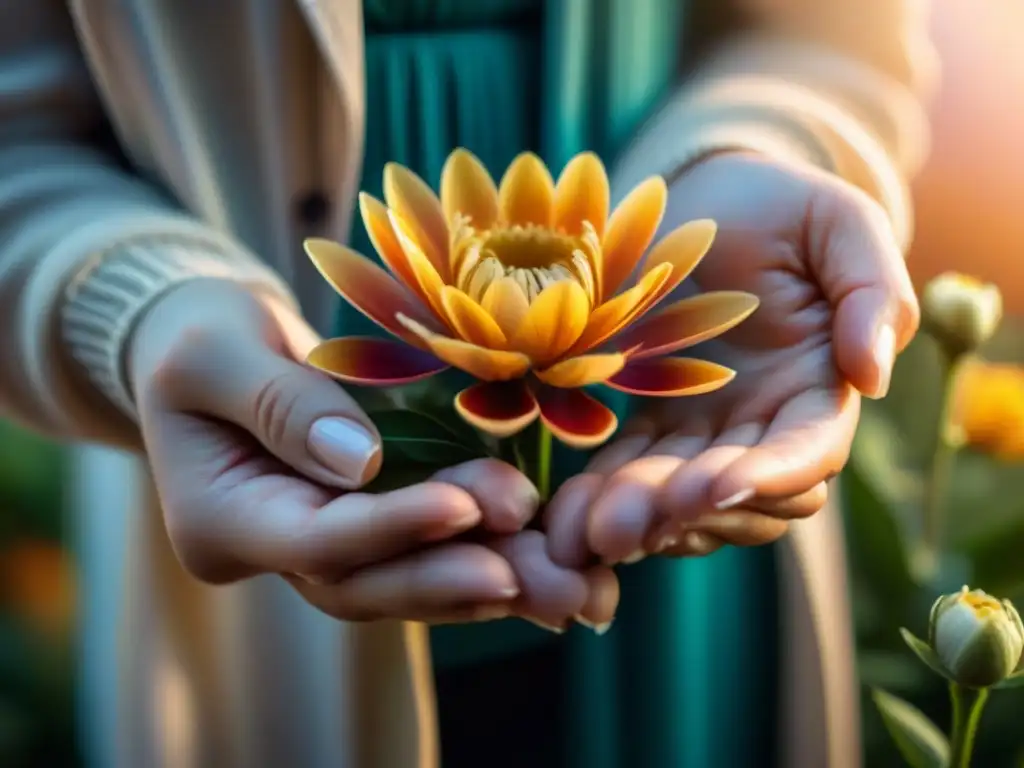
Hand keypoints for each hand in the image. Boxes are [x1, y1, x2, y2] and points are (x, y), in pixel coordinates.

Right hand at [130, 279, 616, 627]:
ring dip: (483, 576)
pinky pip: (421, 553)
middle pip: (368, 585)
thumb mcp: (214, 352)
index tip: (469, 506)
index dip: (395, 528)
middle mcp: (273, 552)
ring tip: (560, 572)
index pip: (317, 543)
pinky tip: (540, 553)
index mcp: (220, 523)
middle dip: (454, 575)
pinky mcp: (360, 525)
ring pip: (404, 581)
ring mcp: (317, 546)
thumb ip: (281, 404)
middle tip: (538, 568)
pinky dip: (479, 554)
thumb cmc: (197, 334)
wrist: (205, 344)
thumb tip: (361, 463)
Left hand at [547, 152, 918, 566]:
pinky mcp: (654, 419)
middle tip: (624, 524)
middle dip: (683, 513)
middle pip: (736, 495)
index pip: (807, 453)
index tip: (712, 485)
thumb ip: (872, 292)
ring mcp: (708, 428)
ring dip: (636, 518)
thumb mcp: (840, 224)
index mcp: (820, 388)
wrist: (710, 195)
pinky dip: (603, 492)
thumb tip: (873, 376)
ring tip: (585, 531)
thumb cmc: (782, 207)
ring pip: (678, 497)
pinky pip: (631, 467)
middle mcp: (767, 423)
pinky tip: (566, 511)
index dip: (767, 477)